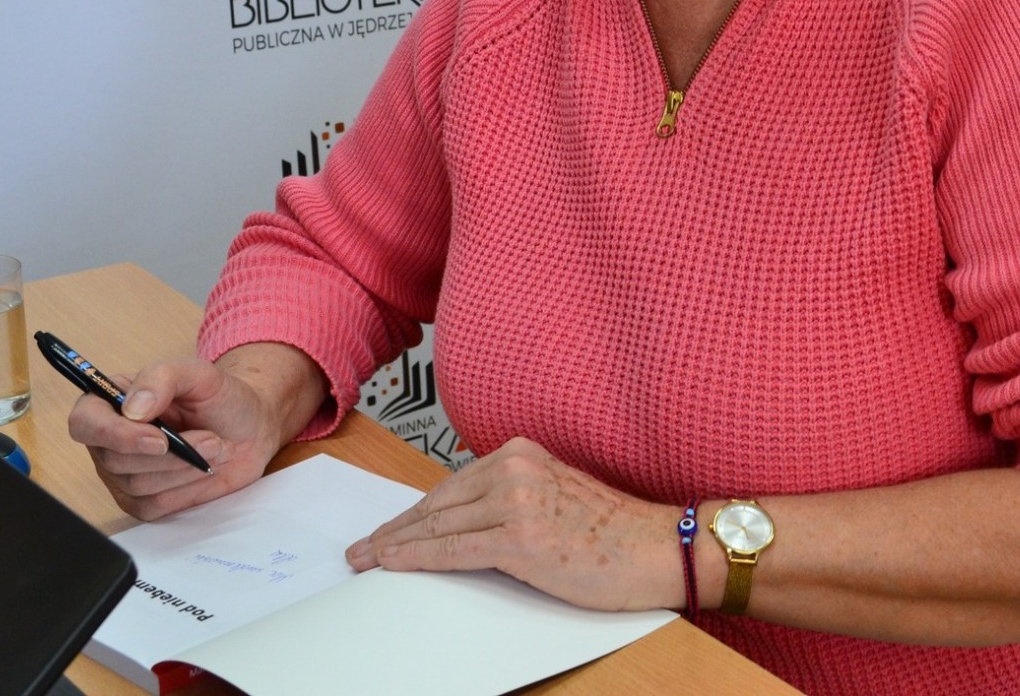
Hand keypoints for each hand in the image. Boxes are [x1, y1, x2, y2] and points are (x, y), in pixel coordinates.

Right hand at [68, 344, 323, 519]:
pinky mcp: (143, 502)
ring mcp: (123, 475)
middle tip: (211, 438)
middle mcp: (109, 441)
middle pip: (114, 460)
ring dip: (183, 468)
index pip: (85, 423)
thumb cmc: (219, 397)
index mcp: (112, 402)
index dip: (114, 435)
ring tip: (215, 447)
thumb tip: (132, 408)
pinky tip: (204, 468)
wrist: (249, 429)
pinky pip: (154, 506)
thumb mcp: (198, 373)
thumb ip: (162, 378)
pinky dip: (186, 488)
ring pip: (137, 486)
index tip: (158, 438)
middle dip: (170, 454)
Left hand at [344, 437, 681, 611]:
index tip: (388, 528)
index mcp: (520, 453)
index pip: (452, 486)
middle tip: (362, 547)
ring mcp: (516, 501)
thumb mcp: (554, 495)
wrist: (656, 547)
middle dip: (396, 528)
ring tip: (368, 559)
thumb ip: (511, 498)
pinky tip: (394, 565)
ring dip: (397, 545)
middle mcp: (514, 468)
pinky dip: (418, 559)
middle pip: (438, 504)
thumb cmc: (612, 531)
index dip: (415, 511)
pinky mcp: (520, 538)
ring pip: (439, 527)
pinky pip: (454, 551)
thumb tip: (463, 523)